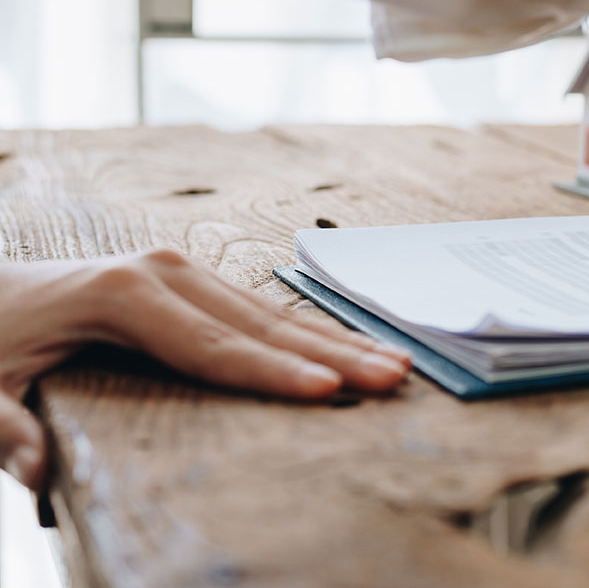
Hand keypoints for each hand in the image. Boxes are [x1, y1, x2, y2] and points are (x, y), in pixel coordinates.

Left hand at [0, 250, 411, 489]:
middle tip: (393, 377)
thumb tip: (36, 475)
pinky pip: (256, 310)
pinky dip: (305, 334)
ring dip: (334, 341)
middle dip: (334, 353)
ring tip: (395, 363)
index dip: (271, 375)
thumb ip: (3, 432)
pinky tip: (346, 350)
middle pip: (261, 324)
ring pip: (270, 312)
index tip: (326, 393)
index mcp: (122, 295)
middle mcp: (162, 271)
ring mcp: (179, 268)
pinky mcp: (186, 279)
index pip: (212, 347)